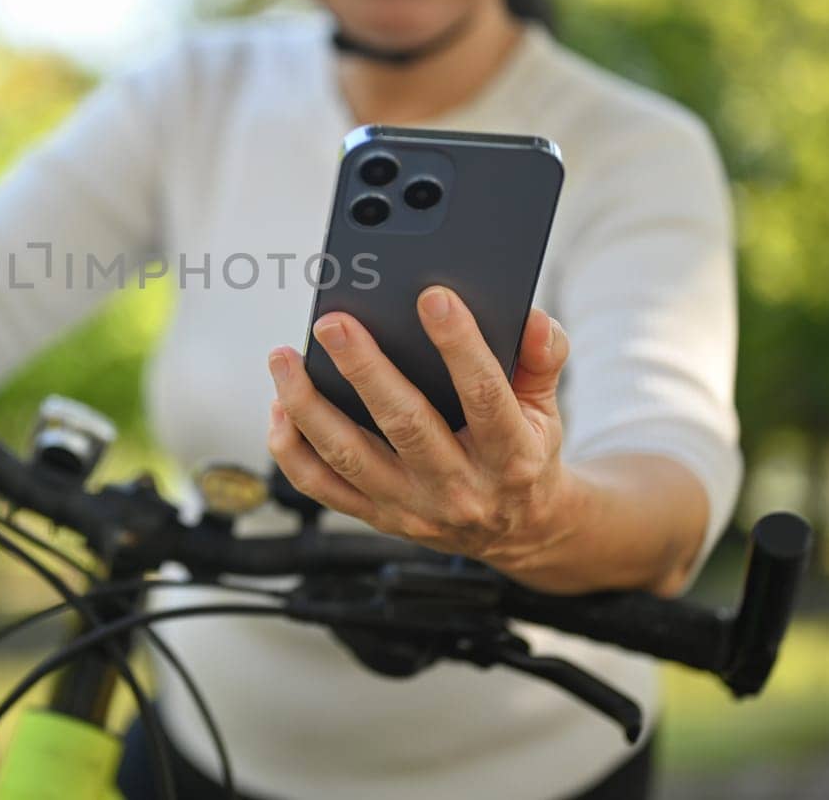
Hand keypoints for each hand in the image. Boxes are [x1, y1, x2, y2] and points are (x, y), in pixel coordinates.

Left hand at [266, 286, 582, 569]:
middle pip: (405, 425)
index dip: (460, 346)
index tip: (433, 297)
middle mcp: (459, 487)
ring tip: (284, 358)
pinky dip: (291, 448)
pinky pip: (321, 486)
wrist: (518, 531)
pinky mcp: (377, 517)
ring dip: (308, 405)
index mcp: (511, 456)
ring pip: (349, 456)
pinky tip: (281, 406)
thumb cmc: (523, 453)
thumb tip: (532, 319)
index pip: (485, 395)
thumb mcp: (547, 409)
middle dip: (365, 369)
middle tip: (333, 323)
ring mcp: (412, 507)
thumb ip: (543, 359)